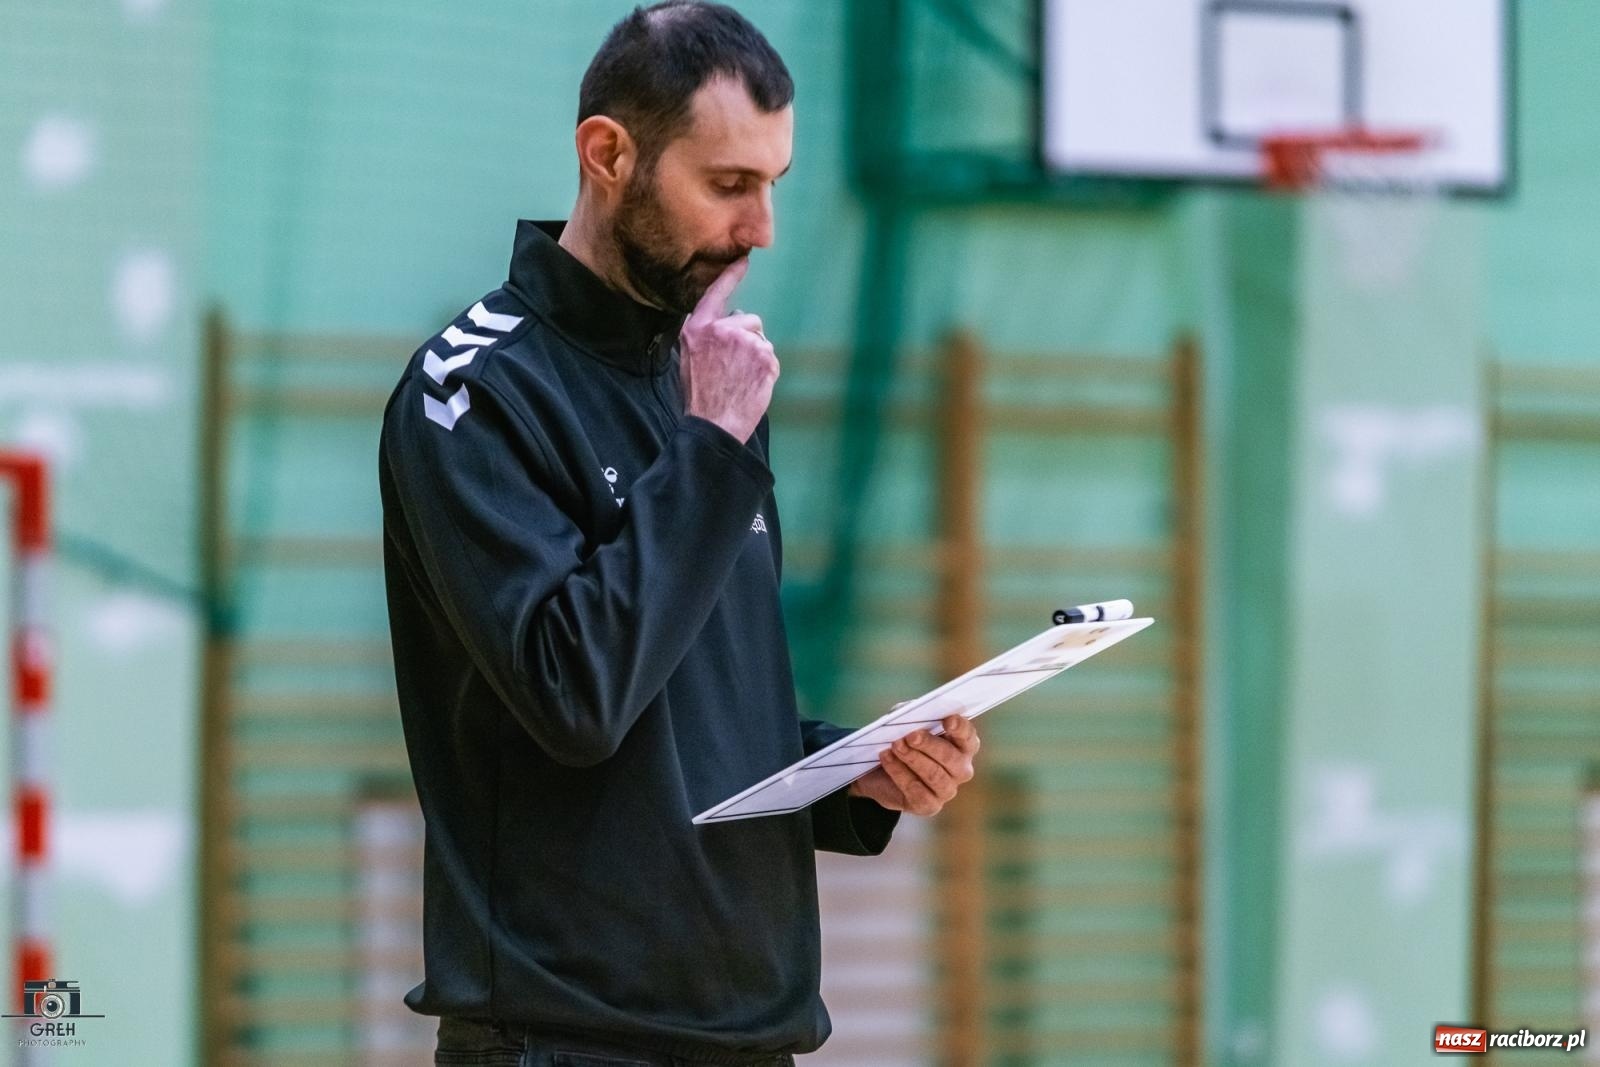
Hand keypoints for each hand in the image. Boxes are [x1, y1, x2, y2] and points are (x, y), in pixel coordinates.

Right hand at [678, 257, 776, 443]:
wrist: (714, 424)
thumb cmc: (701, 396)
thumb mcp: (689, 357)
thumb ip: (706, 334)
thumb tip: (729, 321)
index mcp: (698, 328)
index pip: (717, 293)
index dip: (731, 275)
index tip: (744, 260)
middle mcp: (722, 329)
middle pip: (749, 319)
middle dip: (747, 338)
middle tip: (733, 367)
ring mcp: (745, 341)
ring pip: (762, 340)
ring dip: (756, 356)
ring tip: (740, 379)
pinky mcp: (764, 356)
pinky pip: (771, 357)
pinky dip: (766, 371)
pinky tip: (751, 385)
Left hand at [848, 714, 979, 816]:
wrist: (879, 772)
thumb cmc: (901, 740)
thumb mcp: (904, 722)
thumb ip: (910, 714)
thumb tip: (909, 712)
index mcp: (962, 745)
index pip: (968, 736)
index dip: (960, 728)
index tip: (947, 721)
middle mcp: (961, 769)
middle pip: (952, 758)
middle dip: (930, 745)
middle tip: (911, 736)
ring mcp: (947, 790)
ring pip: (935, 775)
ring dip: (913, 759)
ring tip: (895, 745)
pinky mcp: (929, 805)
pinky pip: (917, 791)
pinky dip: (899, 772)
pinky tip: (886, 758)